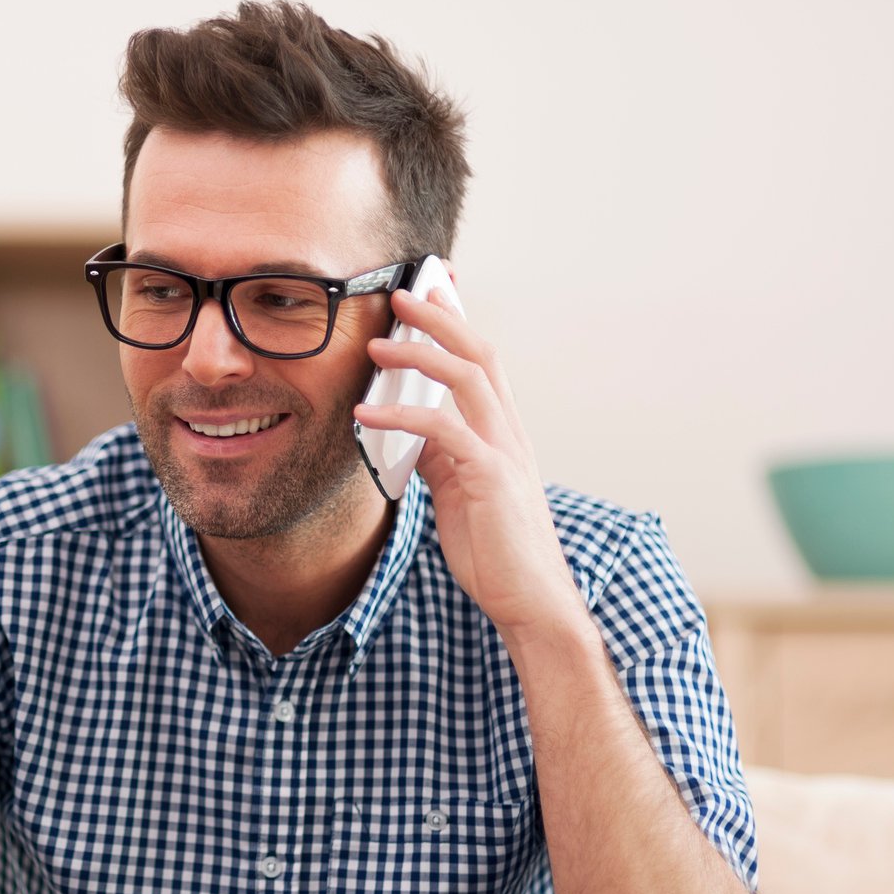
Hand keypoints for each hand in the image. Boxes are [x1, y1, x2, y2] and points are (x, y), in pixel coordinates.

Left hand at [352, 282, 588, 646]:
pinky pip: (444, 432)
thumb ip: (440, 457)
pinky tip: (364, 416)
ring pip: (468, 379)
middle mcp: (509, 433)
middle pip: (479, 354)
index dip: (455, 325)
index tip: (429, 293)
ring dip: (419, 355)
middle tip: (400, 294)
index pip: (481, 363)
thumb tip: (409, 431)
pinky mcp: (491, 478)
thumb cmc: (495, 550)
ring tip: (377, 346)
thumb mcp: (458, 492)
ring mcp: (504, 452)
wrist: (529, 600)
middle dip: (439, 319)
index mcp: (503, 433)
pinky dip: (401, 418)